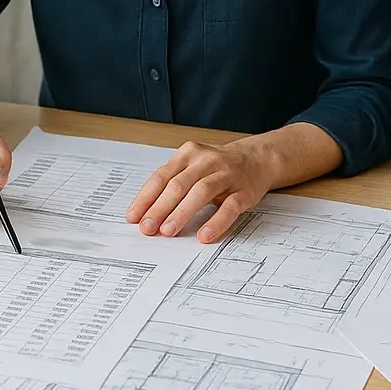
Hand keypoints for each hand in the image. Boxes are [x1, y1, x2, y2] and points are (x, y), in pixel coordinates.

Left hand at [126, 141, 270, 243]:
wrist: (256, 159)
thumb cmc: (217, 168)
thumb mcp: (192, 167)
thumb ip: (172, 184)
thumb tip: (145, 214)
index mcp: (188, 154)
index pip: (162, 176)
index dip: (146, 198)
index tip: (134, 217)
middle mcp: (206, 161)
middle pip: (179, 184)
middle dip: (160, 208)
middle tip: (148, 228)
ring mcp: (226, 175)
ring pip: (201, 192)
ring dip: (182, 212)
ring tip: (168, 231)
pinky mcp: (244, 191)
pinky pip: (229, 207)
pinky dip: (215, 221)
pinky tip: (204, 235)